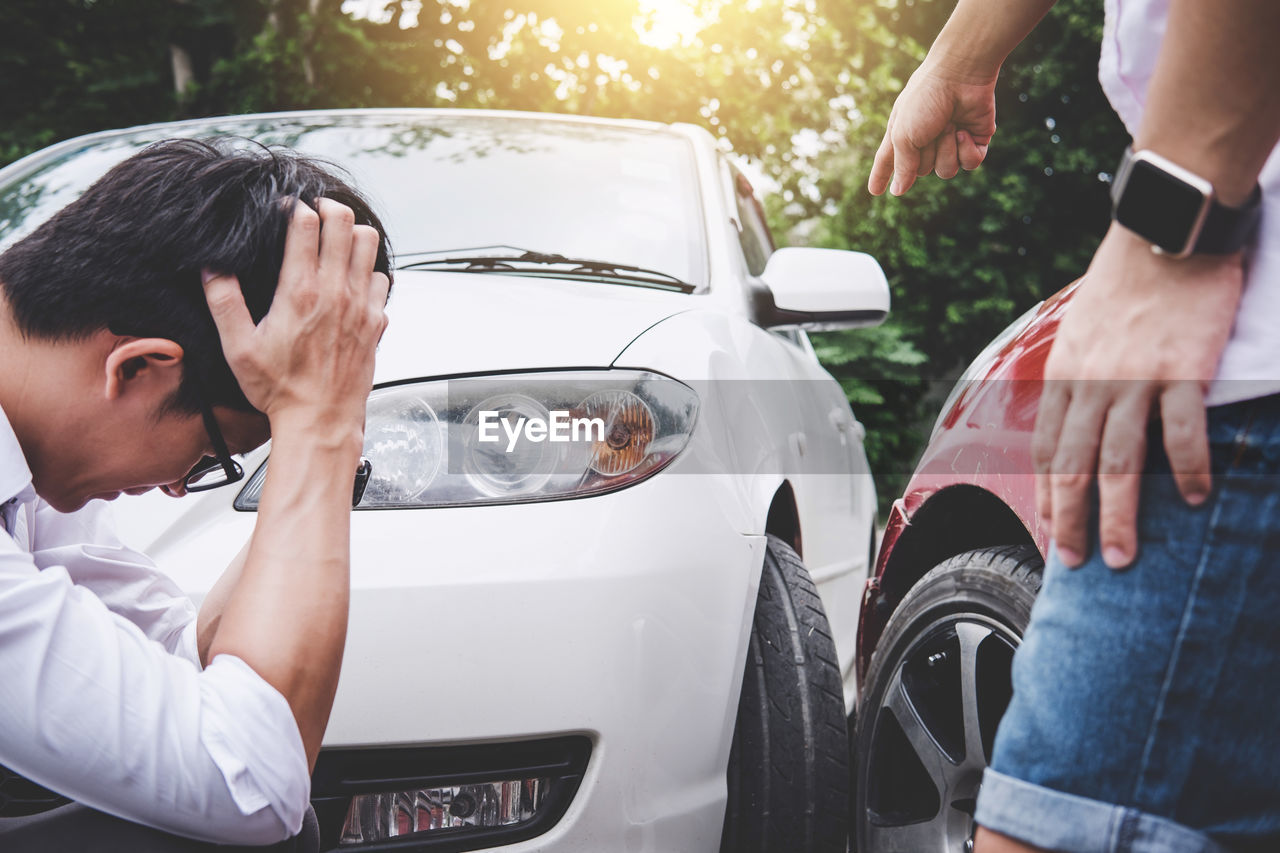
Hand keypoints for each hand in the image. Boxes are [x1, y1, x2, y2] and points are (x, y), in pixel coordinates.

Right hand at [203, 199, 389, 436]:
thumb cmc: (279, 389)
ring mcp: (362, 306)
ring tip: (335, 239)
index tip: (285, 208)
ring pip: (370, 244)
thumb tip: (212, 268)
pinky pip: (381, 279)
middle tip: (314, 212)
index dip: (294, 207)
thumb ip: (223, 302)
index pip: (305, 225)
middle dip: (328, 207)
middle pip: (345, 223)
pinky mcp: (377, 322)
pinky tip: (350, 278)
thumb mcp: (238, 347)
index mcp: (300, 292)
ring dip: (353, 233)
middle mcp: (336, 293)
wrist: (321, 421)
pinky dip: (368, 269)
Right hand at [868, 60, 997, 195]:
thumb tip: (898, 191)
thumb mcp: (903, 134)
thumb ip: (902, 165)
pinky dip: (967, 150)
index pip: (889, 161)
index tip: (875, 191)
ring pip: (947, 171)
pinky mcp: (974, 140)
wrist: (960, 75)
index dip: (882, 176)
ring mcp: (951, 141)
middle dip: (927, 153)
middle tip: (932, 127)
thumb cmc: (925, 100)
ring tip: (950, 126)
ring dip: (947, 151)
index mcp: (903, 134)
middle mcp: (926, 140)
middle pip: (922, 171)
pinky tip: (965, 130)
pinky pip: (969, 164)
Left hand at [1033, 225, 1242, 568]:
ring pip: (1117, 462)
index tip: (1049, 530)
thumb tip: (1080, 416)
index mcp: (1065, 372)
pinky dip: (1189, 469)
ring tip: (1124, 557)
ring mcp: (1135, 377)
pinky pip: (1181, 431)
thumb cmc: (1130, 277)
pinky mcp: (1181, 368)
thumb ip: (1080, 373)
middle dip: (1071, 522)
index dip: (1046, 494)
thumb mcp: (1083, 327)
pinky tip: (1197, 499)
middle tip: (1076, 565)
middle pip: (1072, 466)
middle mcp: (1091, 381)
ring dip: (1120, 515)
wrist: (1167, 229)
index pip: (1046, 447)